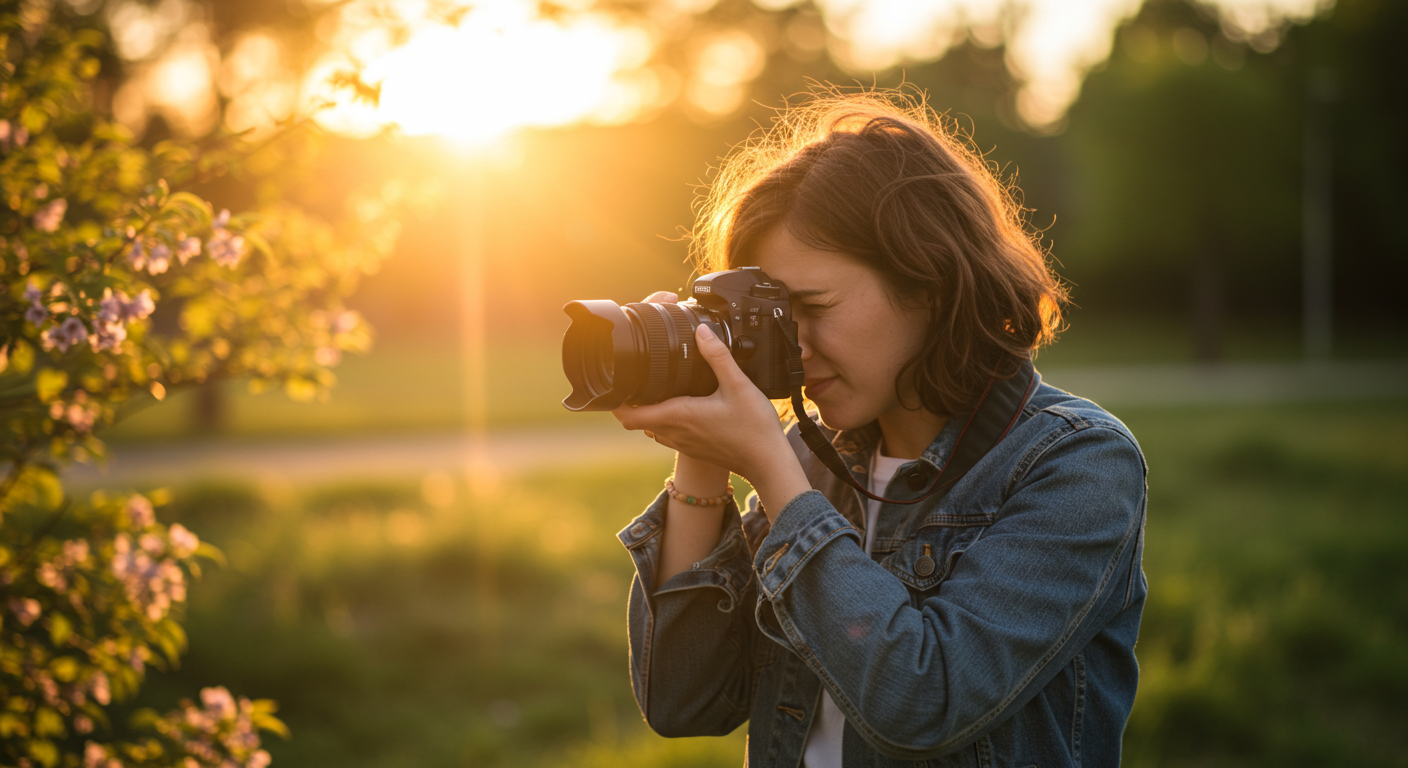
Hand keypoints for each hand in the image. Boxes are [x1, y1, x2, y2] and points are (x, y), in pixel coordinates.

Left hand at [613, 320, 810, 515]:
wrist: (768, 463)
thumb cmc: (754, 429)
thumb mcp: (738, 385)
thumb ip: (718, 356)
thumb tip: (701, 331)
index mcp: (678, 416)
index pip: (628, 415)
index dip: (615, 400)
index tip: (618, 381)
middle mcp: (674, 433)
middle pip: (635, 420)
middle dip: (629, 400)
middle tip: (635, 376)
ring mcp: (682, 444)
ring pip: (650, 427)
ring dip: (647, 410)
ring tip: (654, 387)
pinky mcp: (693, 448)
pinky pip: (666, 434)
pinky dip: (664, 419)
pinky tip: (680, 404)